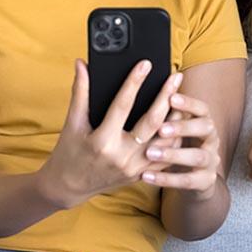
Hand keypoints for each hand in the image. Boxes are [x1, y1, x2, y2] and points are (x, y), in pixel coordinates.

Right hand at [40, 59, 182, 208]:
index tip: (145, 64)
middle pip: (151, 122)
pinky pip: (165, 156)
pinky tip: (179, 121)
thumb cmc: (69, 152)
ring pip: (165, 140)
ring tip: (183, 96)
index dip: (134, 82)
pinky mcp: (141, 174)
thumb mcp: (72, 123)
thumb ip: (79, 92)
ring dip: (176, 117)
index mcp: (102, 141)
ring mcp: (134, 168)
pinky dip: (174, 138)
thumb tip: (82, 64)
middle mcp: (121, 156)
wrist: (69, 187)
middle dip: (166, 96)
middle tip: (175, 76)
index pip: (122, 105)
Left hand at [141, 91, 222, 200]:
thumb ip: (171, 115)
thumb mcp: (179, 129)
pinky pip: (187, 181)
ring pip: (198, 156)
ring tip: (150, 153)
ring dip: (174, 154)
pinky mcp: (205, 180)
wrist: (198, 178)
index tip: (171, 98)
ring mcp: (211, 161)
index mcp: (205, 122)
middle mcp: (212, 139)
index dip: (189, 103)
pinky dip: (166, 179)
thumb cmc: (181, 146)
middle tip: (161, 128)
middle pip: (205, 128)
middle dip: (183, 127)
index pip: (202, 108)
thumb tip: (148, 92)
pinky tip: (146, 176)